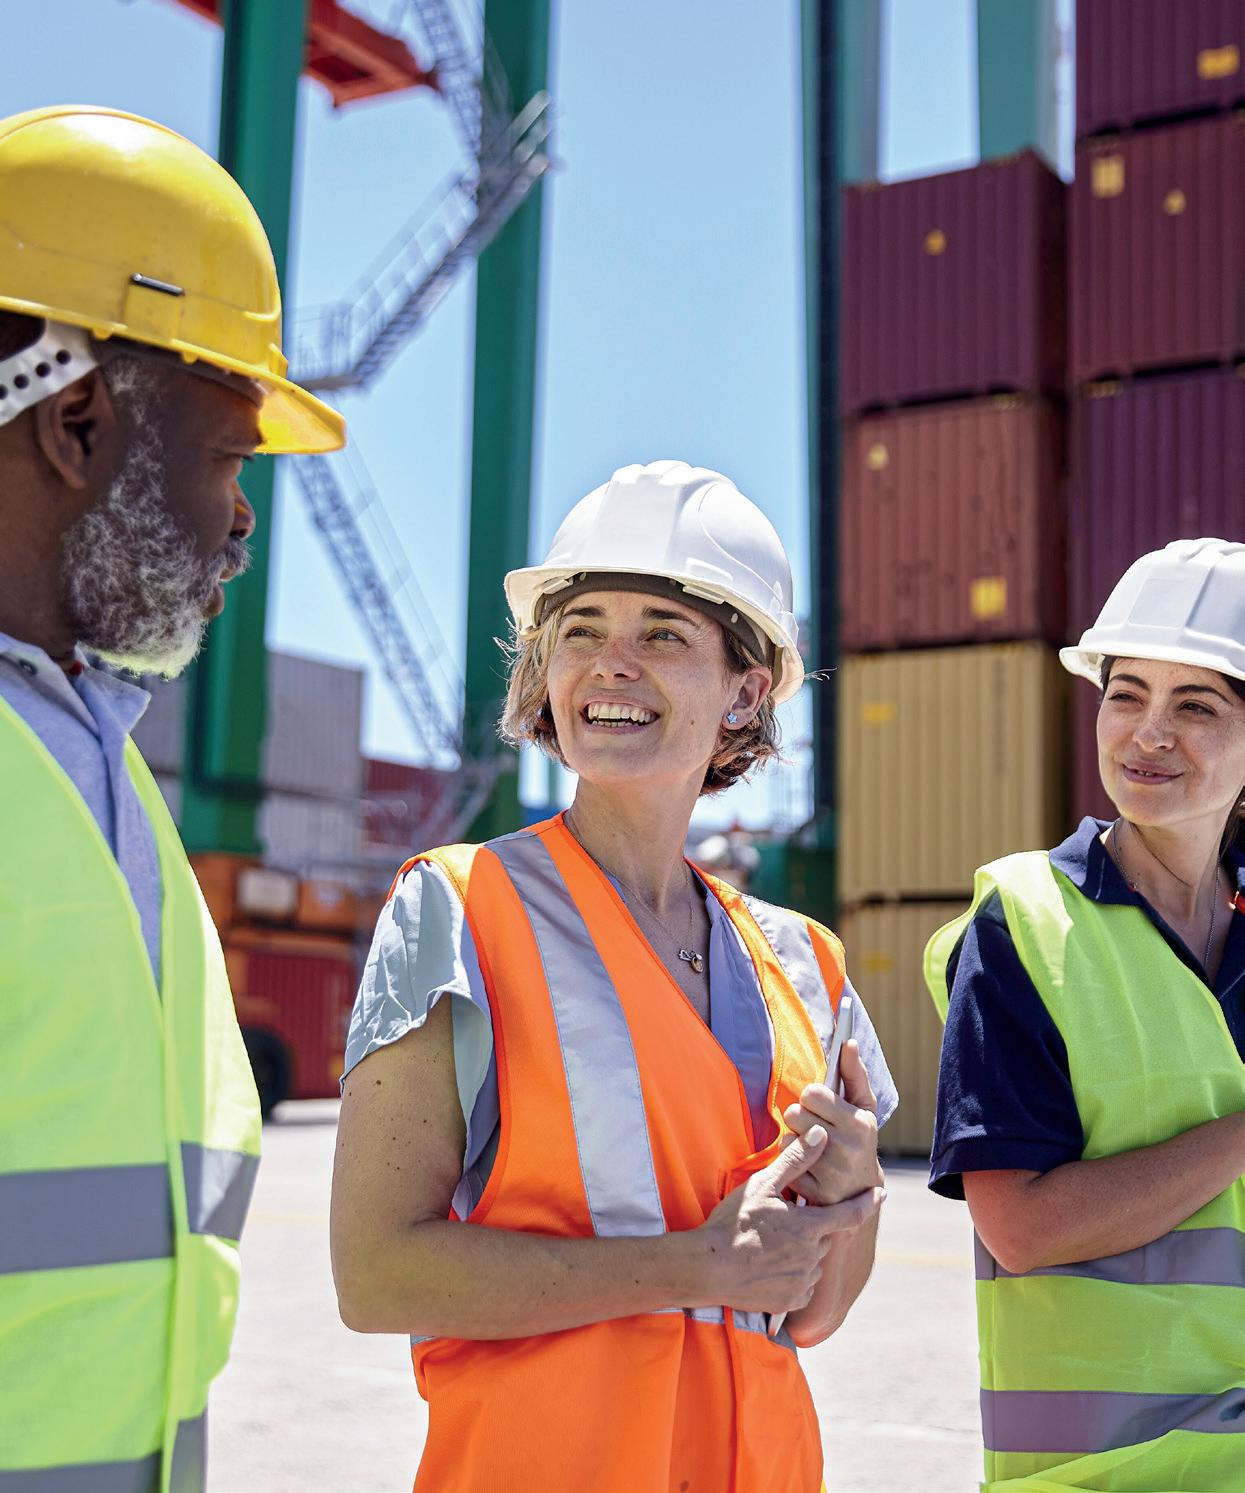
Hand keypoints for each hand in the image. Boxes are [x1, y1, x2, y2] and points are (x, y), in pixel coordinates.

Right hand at [697, 1125, 884, 1316]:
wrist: (709, 1267)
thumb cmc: (734, 1222)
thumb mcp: (763, 1185)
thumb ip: (796, 1161)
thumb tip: (822, 1134)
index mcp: (810, 1227)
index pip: (849, 1213)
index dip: (867, 1203)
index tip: (881, 1193)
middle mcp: (813, 1256)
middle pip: (824, 1236)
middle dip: (812, 1228)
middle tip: (783, 1222)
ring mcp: (803, 1281)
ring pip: (813, 1262)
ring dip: (802, 1253)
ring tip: (771, 1246)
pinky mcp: (791, 1300)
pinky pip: (802, 1285)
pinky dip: (793, 1276)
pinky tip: (769, 1267)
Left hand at [781, 1040, 883, 1206]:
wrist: (862, 1191)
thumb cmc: (858, 1137)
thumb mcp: (864, 1106)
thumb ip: (855, 1073)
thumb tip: (849, 1042)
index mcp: (859, 1123)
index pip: (812, 1093)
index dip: (812, 1096)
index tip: (821, 1104)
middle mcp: (847, 1148)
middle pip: (794, 1113)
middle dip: (801, 1115)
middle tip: (815, 1124)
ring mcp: (831, 1172)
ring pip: (787, 1135)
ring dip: (795, 1136)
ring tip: (812, 1143)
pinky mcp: (814, 1190)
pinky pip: (785, 1160)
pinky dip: (791, 1158)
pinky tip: (807, 1163)